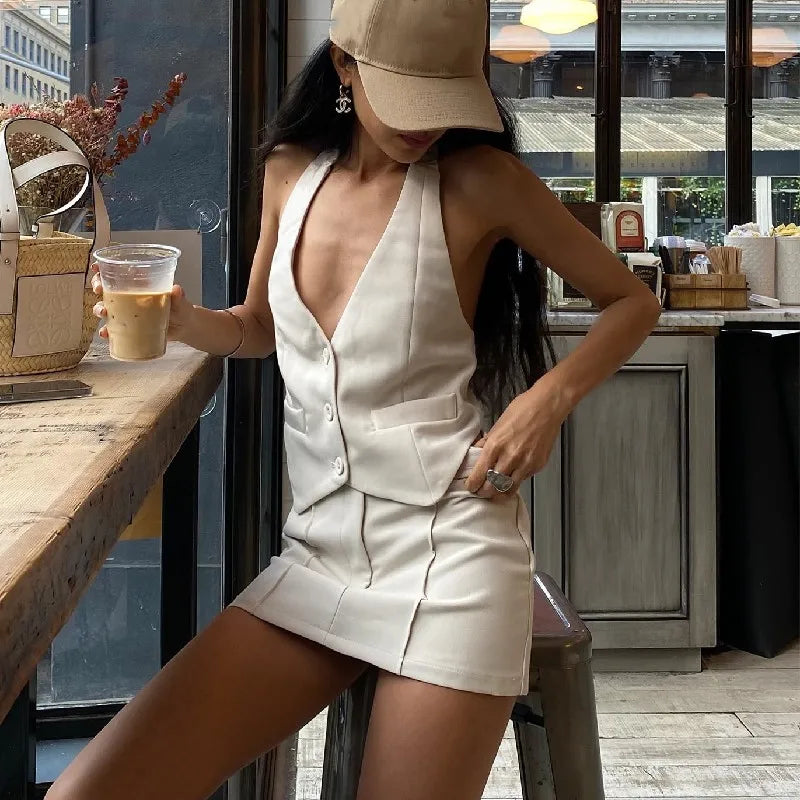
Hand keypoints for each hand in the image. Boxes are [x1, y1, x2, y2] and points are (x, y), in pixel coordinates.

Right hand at [90, 263, 194, 341]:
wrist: (184, 328)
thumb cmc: (181, 309)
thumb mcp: (180, 301)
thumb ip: (178, 296)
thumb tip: (176, 289)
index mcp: (140, 284)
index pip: (118, 271)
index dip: (103, 267)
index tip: (96, 267)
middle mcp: (129, 296)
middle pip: (106, 287)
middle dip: (98, 285)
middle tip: (99, 290)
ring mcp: (127, 311)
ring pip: (106, 307)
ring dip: (99, 308)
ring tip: (103, 312)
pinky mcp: (129, 326)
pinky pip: (113, 328)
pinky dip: (107, 331)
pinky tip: (105, 334)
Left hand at [465, 377, 567, 498]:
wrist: (548, 406)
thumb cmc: (523, 409)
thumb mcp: (497, 424)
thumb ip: (486, 442)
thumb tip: (476, 453)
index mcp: (495, 445)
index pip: (479, 475)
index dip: (472, 485)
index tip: (470, 486)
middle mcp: (510, 458)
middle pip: (492, 487)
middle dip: (484, 492)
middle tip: (481, 491)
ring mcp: (525, 463)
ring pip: (508, 489)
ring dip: (500, 493)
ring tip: (494, 492)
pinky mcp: (537, 465)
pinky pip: (523, 480)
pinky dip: (515, 481)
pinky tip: (511, 478)